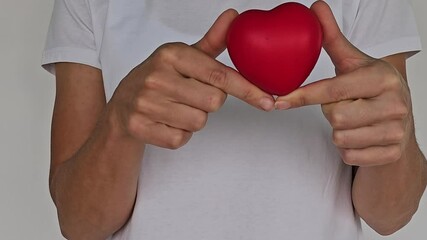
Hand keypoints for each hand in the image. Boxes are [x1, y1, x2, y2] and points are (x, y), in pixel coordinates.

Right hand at [110, 9, 274, 148]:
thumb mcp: (184, 57)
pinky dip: (179, 134)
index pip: (219, 75)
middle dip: (210, 103)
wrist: (122, 105)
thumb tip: (234, 16)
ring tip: (177, 108)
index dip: (247, 89)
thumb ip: (213, 41)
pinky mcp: (139, 127)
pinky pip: (180, 139)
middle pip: (213, 102)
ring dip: (194, 119)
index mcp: (171, 55)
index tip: (267, 101)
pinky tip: (166, 122)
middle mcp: (156, 77)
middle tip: (192, 96)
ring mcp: (145, 103)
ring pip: (198, 122)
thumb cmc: (161, 78)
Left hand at [275, 1, 411, 166]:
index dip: (304, 95)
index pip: (334, 89)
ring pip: (341, 138)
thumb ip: (332, 38)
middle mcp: (395, 104)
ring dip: (339, 132)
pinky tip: (360, 136)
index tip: (281, 101)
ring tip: (355, 120)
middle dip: (331, 113)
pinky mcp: (392, 153)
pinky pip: (350, 156)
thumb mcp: (354, 63)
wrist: (400, 122)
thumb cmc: (371, 89)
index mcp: (382, 79)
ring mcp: (396, 131)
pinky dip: (347, 149)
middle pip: (336, 117)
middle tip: (345, 105)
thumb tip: (316, 6)